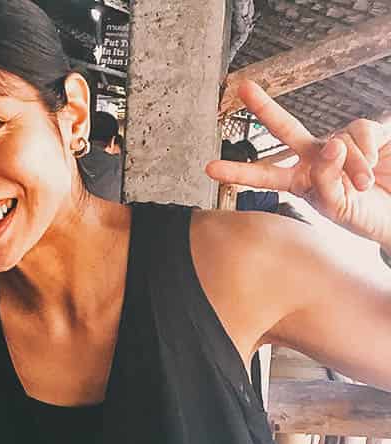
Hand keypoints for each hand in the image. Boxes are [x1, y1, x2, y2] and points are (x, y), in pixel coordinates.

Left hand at [207, 80, 390, 246]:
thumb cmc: (365, 215)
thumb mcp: (338, 209)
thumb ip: (326, 183)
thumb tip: (329, 148)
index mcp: (299, 181)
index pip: (264, 175)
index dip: (238, 172)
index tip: (208, 169)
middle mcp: (315, 158)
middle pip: (286, 129)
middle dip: (265, 108)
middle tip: (244, 89)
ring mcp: (340, 143)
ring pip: (335, 142)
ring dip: (351, 166)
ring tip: (363, 185)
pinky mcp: (368, 133)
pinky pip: (360, 131)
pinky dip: (366, 150)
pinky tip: (374, 164)